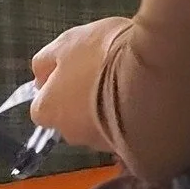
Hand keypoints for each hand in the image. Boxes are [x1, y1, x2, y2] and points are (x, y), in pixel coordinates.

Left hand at [29, 17, 131, 149]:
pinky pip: (124, 128)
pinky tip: (140, 91)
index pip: (43, 106)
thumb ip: (45, 61)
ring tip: (125, 79)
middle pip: (71, 117)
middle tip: (100, 71)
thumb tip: (39, 75)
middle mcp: (71, 133)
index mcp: (49, 111)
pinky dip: (129, 114)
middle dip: (82, 99)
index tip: (71, 68)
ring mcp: (100, 142)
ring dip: (107, 106)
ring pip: (99, 123)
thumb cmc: (103, 56)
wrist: (150, 74)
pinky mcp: (129, 145)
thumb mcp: (67, 43)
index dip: (55, 86)